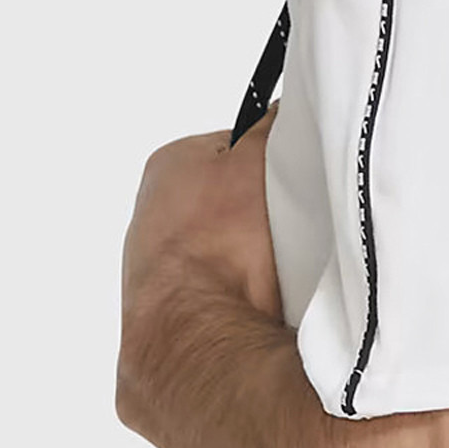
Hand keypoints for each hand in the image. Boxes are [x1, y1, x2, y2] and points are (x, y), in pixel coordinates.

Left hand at [121, 105, 281, 336]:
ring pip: (233, 248)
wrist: (199, 335)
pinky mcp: (177, 311)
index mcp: (168, 166)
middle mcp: (154, 214)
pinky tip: (266, 297)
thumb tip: (284, 112)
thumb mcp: (257, 160)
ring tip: (282, 263)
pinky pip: (230, 290)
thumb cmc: (216, 245)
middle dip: (266, 209)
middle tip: (294, 219)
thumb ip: (271, 128)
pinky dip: (252, 292)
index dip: (271, 157)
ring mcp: (161, 267)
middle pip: (233, 199)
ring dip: (260, 254)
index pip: (232, 146)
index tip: (295, 172)